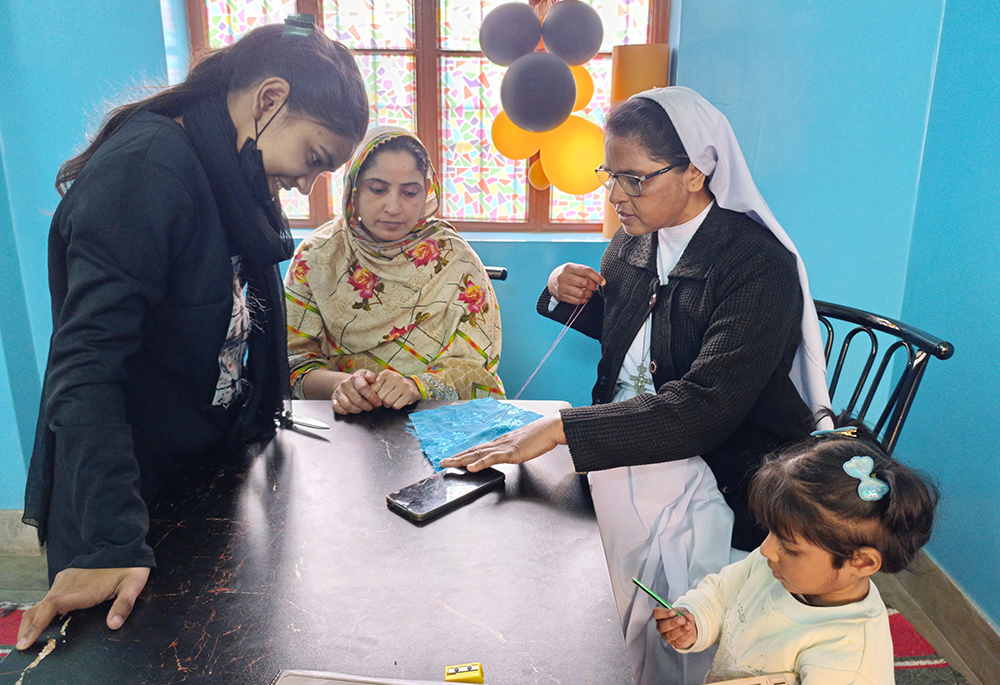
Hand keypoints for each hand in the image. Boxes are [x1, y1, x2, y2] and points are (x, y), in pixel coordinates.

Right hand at [16, 566, 149, 649]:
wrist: (123, 543)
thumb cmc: (129, 566)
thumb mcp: (133, 585)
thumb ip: (124, 605)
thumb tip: (113, 625)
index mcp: (83, 590)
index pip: (52, 607)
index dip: (37, 625)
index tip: (26, 641)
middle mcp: (69, 585)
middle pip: (40, 607)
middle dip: (28, 627)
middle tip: (22, 646)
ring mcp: (65, 580)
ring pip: (42, 602)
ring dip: (33, 619)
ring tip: (28, 638)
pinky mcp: (66, 576)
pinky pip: (50, 595)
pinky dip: (41, 610)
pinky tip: (42, 620)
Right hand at [331, 369, 380, 413]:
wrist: (346, 382)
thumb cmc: (360, 381)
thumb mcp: (367, 375)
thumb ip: (372, 376)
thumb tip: (373, 380)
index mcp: (355, 377)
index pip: (363, 388)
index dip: (372, 397)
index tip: (378, 403)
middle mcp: (345, 384)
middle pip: (356, 400)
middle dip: (366, 406)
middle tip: (371, 407)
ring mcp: (338, 392)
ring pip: (347, 406)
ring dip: (357, 410)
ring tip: (362, 409)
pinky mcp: (334, 398)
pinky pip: (337, 408)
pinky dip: (345, 412)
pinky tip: (351, 410)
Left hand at [372, 370, 420, 409]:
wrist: (412, 386)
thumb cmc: (394, 385)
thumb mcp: (384, 381)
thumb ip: (374, 385)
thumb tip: (367, 394)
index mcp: (387, 374)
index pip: (374, 387)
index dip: (374, 395)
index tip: (377, 396)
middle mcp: (396, 377)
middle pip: (380, 396)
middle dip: (381, 400)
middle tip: (386, 399)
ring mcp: (404, 385)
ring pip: (388, 402)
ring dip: (388, 404)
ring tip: (391, 400)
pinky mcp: (410, 394)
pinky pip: (396, 406)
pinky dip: (395, 406)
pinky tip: (398, 401)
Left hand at [440, 413, 565, 471]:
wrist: (549, 429)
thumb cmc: (538, 437)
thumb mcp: (521, 446)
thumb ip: (512, 451)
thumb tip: (507, 456)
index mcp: (500, 443)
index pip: (478, 449)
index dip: (464, 454)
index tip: (453, 458)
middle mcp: (498, 444)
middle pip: (473, 451)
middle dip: (457, 457)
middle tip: (442, 462)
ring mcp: (503, 447)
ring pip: (478, 454)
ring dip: (462, 460)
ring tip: (449, 464)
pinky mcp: (510, 452)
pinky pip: (492, 458)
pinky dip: (480, 463)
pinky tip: (471, 467)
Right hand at [547, 263, 604, 305]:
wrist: (552, 280)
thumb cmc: (567, 273)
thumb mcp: (574, 268)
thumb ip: (585, 272)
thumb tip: (600, 279)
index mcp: (569, 268)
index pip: (586, 271)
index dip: (597, 277)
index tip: (603, 282)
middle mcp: (564, 277)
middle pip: (584, 283)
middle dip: (593, 286)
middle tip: (594, 287)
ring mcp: (562, 287)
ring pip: (580, 293)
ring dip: (588, 294)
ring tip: (589, 292)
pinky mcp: (561, 296)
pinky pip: (575, 301)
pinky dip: (582, 300)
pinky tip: (584, 297)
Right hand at [653, 606, 697, 649]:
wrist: (687, 627)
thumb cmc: (680, 617)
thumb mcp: (682, 611)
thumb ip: (685, 613)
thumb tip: (690, 617)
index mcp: (660, 616)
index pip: (657, 613)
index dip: (664, 613)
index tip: (674, 612)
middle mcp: (661, 627)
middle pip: (662, 626)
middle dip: (673, 623)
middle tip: (682, 619)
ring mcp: (667, 636)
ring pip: (672, 635)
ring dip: (681, 630)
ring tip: (689, 625)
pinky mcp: (675, 643)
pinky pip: (680, 640)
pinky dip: (686, 634)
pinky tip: (691, 629)